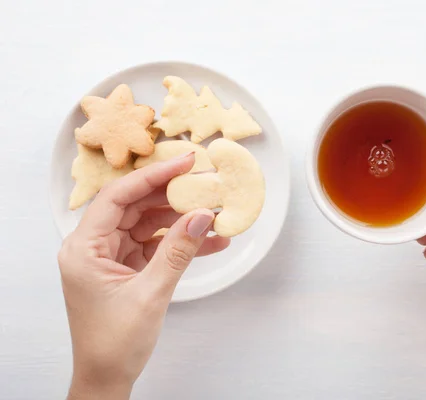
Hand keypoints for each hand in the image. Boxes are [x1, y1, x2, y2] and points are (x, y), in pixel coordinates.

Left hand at [58, 153, 229, 399]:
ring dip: (182, 220)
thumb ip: (178, 251)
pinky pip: (157, 245)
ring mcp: (112, 256)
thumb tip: (202, 217)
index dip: (153, 176)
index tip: (184, 162)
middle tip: (206, 184)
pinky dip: (182, 243)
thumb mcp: (150, 294)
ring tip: (216, 214)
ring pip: (150, 224)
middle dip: (173, 196)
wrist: (108, 378)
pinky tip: (212, 241)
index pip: (118, 197)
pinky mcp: (128, 267)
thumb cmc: (114, 343)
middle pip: (136, 206)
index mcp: (84, 248)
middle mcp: (94, 246)